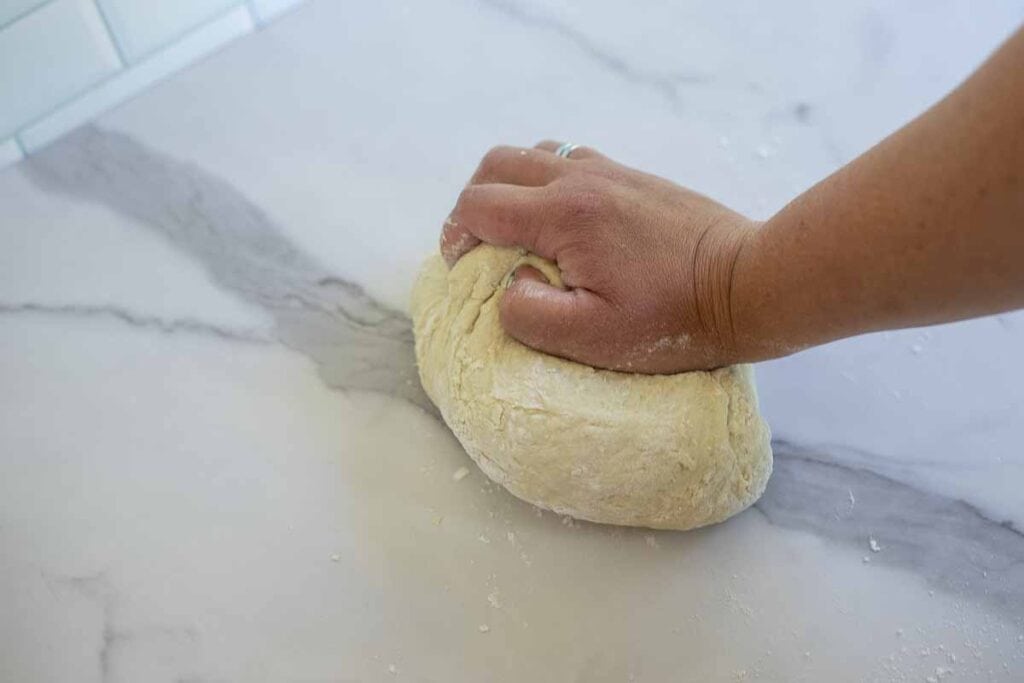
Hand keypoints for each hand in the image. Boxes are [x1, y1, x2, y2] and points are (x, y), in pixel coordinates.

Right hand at [440, 141, 759, 372]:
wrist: (748, 283)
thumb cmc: (673, 318)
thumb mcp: (592, 337)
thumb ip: (530, 314)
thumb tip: (508, 288)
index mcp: (564, 214)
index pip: (479, 206)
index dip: (456, 236)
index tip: (464, 269)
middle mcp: (581, 178)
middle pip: (496, 164)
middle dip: (473, 202)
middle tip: (479, 246)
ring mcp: (610, 171)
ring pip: (534, 154)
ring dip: (509, 187)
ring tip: (517, 231)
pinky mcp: (633, 177)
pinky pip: (570, 159)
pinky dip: (547, 181)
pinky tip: (563, 222)